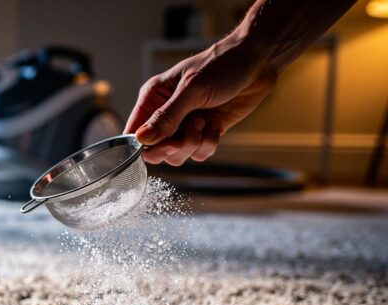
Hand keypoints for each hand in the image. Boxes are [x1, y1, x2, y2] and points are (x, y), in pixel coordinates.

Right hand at [125, 37, 277, 165]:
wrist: (256, 62)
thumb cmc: (221, 65)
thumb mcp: (191, 90)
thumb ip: (166, 117)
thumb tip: (142, 139)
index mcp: (153, 98)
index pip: (135, 131)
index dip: (145, 145)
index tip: (165, 142)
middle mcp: (165, 114)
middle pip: (155, 150)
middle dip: (172, 147)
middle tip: (188, 132)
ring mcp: (184, 125)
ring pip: (176, 155)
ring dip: (192, 144)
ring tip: (205, 122)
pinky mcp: (204, 132)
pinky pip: (198, 153)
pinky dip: (207, 144)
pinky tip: (216, 126)